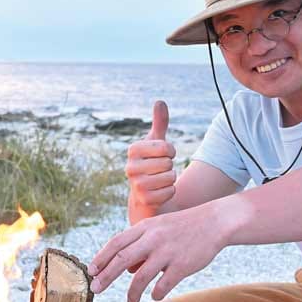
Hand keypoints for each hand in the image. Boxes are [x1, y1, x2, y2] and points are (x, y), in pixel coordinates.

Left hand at [88, 204, 229, 301]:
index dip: (101, 258)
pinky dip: (156, 293)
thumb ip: (140, 244)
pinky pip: (163, 285)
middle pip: (121, 260)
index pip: (116, 243)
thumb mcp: (158, 227)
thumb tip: (125, 270)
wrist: (215, 221)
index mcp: (145, 227)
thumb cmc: (182, 227)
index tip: (91, 271)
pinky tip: (155, 297)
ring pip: (141, 277)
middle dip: (106, 276)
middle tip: (95, 289)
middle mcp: (153, 239)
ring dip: (132, 293)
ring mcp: (167, 252)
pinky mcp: (182, 265)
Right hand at [127, 100, 176, 223]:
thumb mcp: (156, 143)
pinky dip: (169, 192)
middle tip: (160, 171)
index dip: (171, 152)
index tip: (164, 156)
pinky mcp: (143, 199)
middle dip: (170, 167)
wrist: (144, 195)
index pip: (166, 147)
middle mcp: (130, 167)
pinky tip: (160, 192)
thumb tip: (160, 101)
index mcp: (133, 150)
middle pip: (168, 163)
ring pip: (170, 177)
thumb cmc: (152, 164)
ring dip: (170, 180)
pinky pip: (170, 192)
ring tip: (159, 181)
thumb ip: (159, 123)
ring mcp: (136, 184)